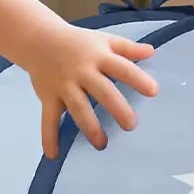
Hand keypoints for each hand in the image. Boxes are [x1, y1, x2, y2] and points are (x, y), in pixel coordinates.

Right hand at [22, 25, 158, 158]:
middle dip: (117, 109)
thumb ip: (127, 48)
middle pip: (102, 91)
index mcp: (99, 57)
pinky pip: (48, 119)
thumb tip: (152, 51)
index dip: (138, 79)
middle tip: (131, 126)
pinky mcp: (48, 97)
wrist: (39, 39)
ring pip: (78, 108)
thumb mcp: (104, 40)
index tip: (154, 91)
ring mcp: (64, 85)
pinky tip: (54, 154)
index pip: (122, 68)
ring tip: (102, 144)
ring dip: (90, 127)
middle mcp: (82, 71)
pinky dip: (49, 137)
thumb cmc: (78, 43)